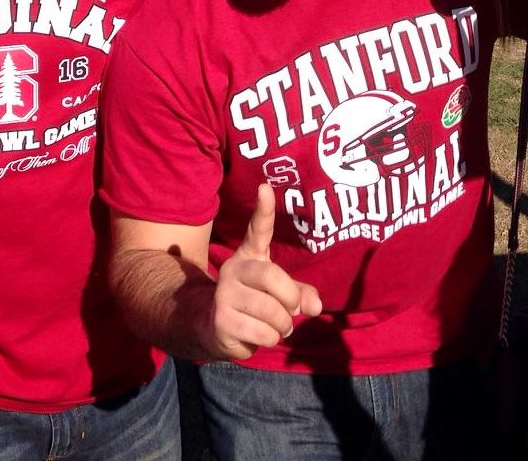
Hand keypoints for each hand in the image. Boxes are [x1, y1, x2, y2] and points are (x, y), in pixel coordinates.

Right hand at [204, 184, 321, 359]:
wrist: (213, 328)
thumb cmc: (254, 305)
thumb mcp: (280, 295)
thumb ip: (301, 294)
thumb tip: (314, 306)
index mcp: (251, 256)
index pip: (258, 230)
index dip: (263, 210)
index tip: (265, 188)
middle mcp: (234, 270)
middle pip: (272, 277)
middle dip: (291, 300)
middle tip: (292, 311)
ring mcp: (224, 294)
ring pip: (271, 311)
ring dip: (283, 326)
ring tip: (277, 328)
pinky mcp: (221, 320)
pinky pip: (262, 333)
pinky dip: (270, 339)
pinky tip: (259, 336)